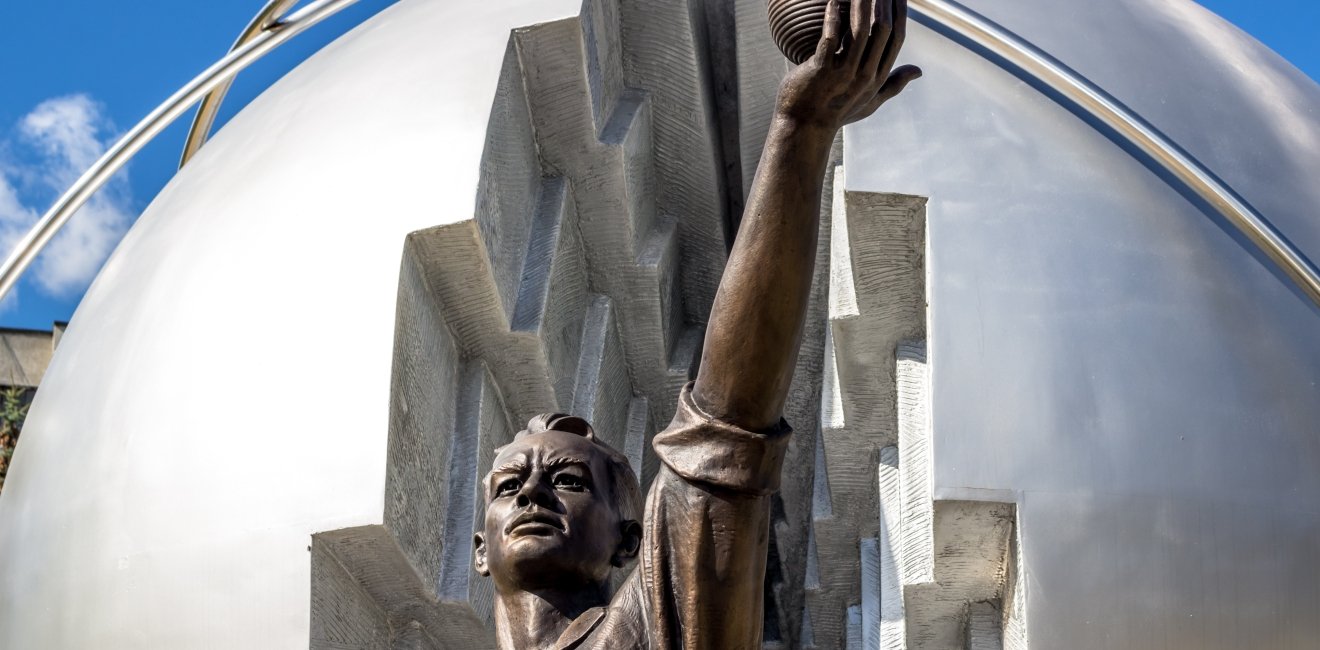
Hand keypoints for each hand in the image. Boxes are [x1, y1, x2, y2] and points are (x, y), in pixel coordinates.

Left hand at [776, 0, 920, 130]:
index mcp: (878, 76)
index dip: (900, 12)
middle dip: (883, 1)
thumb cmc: (836, 113)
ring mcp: (843, 73)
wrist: (804, 129)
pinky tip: (832, 1)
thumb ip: (894, 85)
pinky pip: (829, 38)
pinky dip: (832, 17)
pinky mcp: (820, 70)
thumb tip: (918, 71)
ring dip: (861, 3)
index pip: (896, 37)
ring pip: (859, 30)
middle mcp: (865, 74)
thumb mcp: (870, 102)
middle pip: (882, 29)